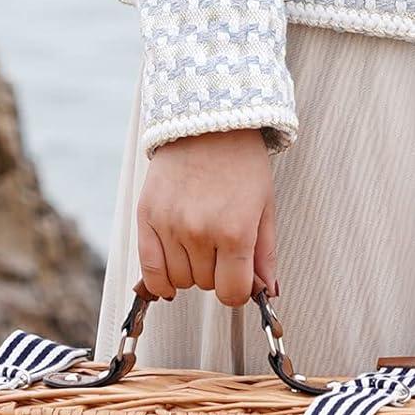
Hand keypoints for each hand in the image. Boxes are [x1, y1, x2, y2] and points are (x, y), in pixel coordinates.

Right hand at [136, 129, 277, 306]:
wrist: (207, 121)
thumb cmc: (241, 161)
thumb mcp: (264, 206)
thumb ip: (265, 254)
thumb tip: (267, 292)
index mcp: (235, 231)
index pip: (231, 293)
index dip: (237, 291)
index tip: (237, 281)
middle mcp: (200, 232)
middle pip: (205, 285)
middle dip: (215, 273)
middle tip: (219, 247)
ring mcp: (171, 225)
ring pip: (178, 280)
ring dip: (189, 271)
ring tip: (197, 246)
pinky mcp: (147, 217)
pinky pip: (149, 270)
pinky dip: (159, 281)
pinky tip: (169, 277)